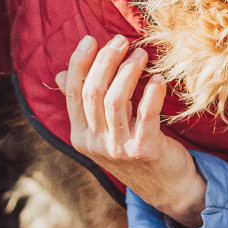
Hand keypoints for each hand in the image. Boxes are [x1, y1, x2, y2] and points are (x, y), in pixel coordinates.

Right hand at [59, 35, 206, 227]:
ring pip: (116, 99)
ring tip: (141, 54)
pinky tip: (159, 79)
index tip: (90, 39)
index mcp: (80, 136)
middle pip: (93, 92)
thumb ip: (86, 105)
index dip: (79, 63)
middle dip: (106, 60)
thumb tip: (60, 74)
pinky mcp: (144, 150)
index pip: (73, 93)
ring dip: (129, 71)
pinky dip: (153, 92)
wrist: (167, 188)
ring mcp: (118, 149)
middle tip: (121, 41)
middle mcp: (95, 144)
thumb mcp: (104, 131)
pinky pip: (147, 114)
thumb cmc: (135, 150)